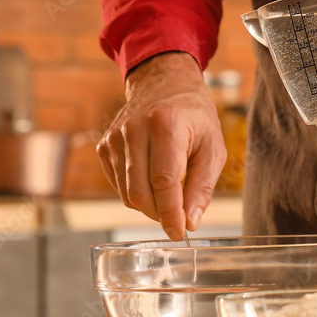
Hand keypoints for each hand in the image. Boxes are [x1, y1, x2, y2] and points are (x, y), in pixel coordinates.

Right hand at [96, 52, 225, 240]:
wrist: (164, 83)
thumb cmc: (194, 117)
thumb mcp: (213, 147)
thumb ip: (202, 186)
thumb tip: (190, 222)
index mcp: (166, 125)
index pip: (164, 181)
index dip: (171, 213)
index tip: (180, 232)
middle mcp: (134, 129)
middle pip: (140, 192)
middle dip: (160, 214)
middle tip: (178, 219)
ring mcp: (114, 137)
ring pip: (126, 193)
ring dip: (149, 205)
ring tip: (170, 195)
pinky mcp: (104, 146)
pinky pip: (118, 185)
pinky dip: (136, 193)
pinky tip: (152, 179)